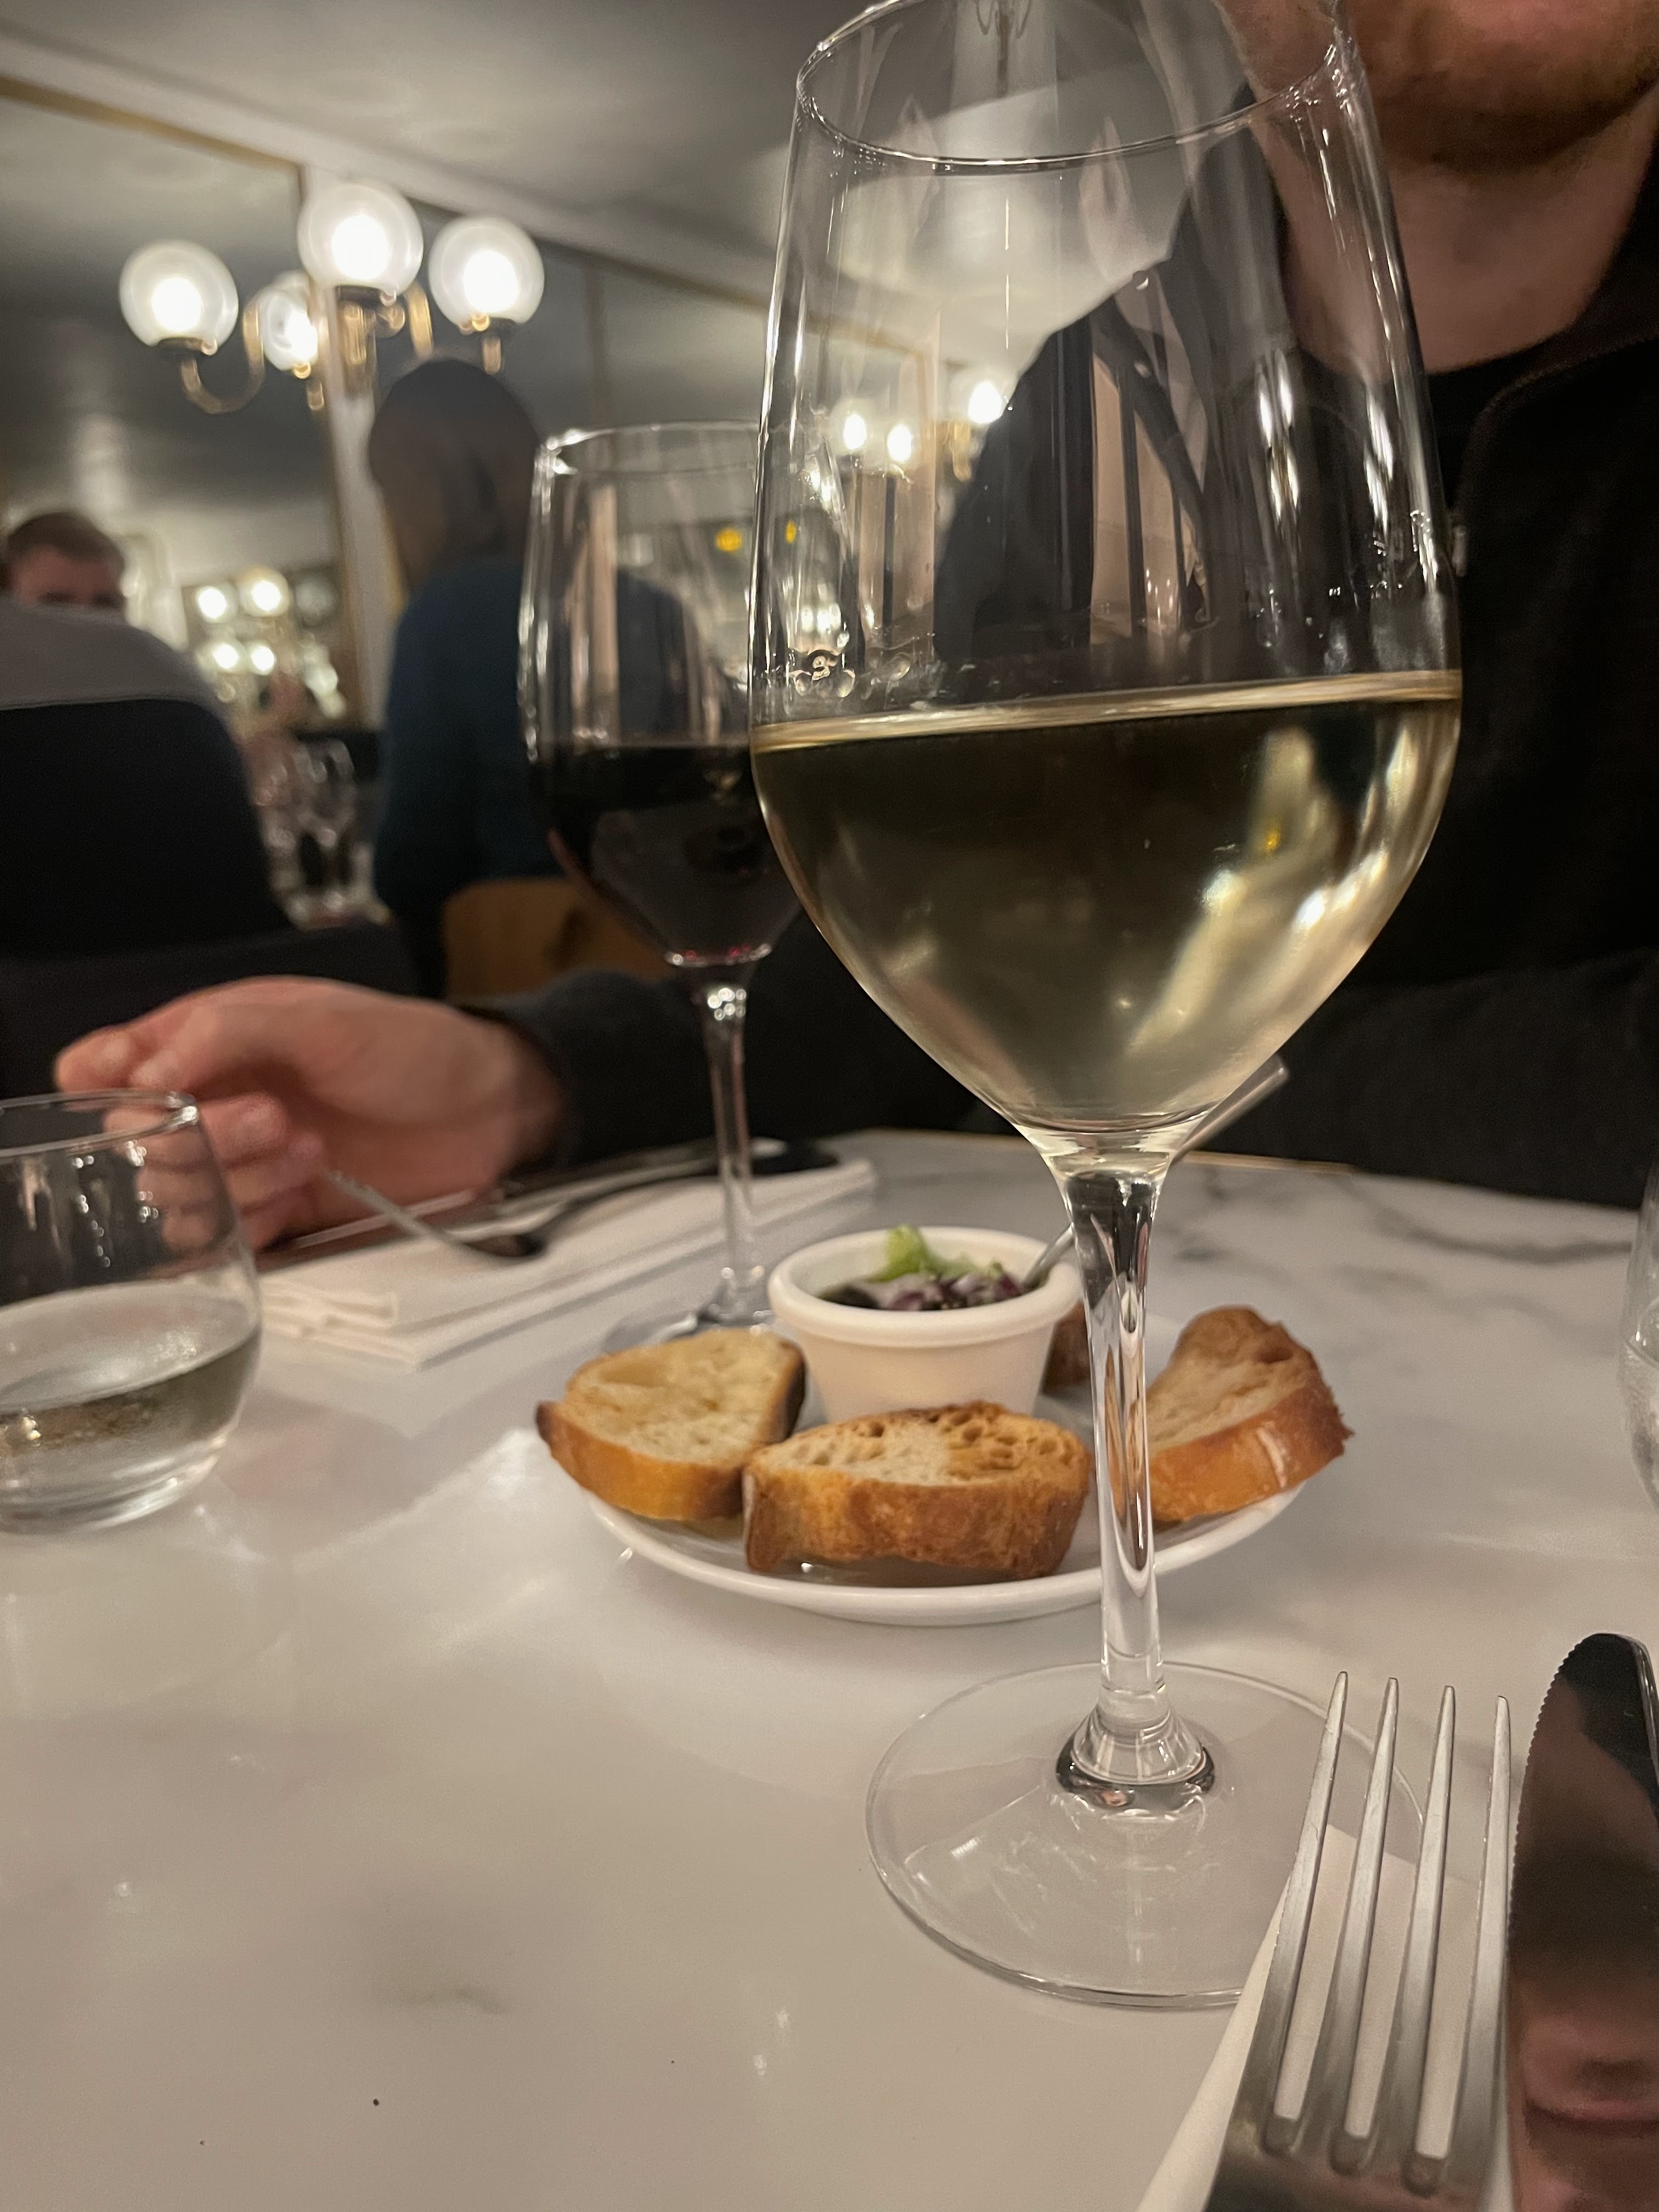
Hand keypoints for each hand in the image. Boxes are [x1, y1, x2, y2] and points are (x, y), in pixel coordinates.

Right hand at [56, 979, 562, 1249]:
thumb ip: (224, 1033)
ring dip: (236, 1179)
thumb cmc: (411, 1047)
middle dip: (199, 1136)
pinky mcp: (275, 1212)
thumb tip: (147, 1075)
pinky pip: (223, 1237)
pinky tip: (306, 1190)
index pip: (100, 1067)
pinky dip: (257, 1220)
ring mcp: (240, 1161)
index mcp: (203, 1039)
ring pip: (175, 1195)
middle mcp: (209, 1101)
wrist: (488, 1112)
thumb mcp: (319, 1018)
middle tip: (277, 1119)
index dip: (108, 1087)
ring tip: (310, 1149)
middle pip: (134, 1141)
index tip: (159, 1095)